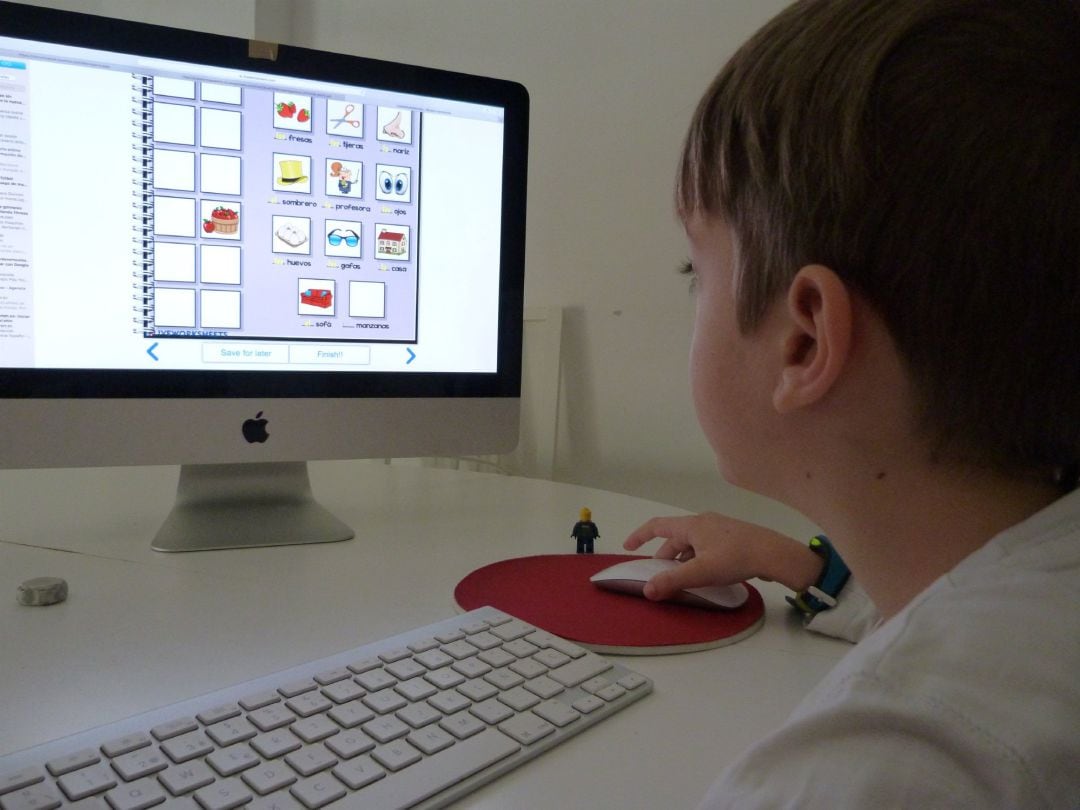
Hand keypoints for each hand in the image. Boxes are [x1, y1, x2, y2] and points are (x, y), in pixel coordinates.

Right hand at [623, 513, 823, 600]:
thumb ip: (673, 581)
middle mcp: (703, 522)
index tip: (628, 547)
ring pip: (691, 543)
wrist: (774, 554)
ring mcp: (719, 528)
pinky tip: (705, 574)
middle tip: (661, 576)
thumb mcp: (701, 572)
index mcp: (692, 525)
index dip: (639, 535)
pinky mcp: (731, 537)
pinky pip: (705, 546)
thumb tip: (647, 590)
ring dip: (682, 559)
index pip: (657, 525)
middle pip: (675, 537)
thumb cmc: (735, 557)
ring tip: (682, 578)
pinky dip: (696, 558)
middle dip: (664, 556)